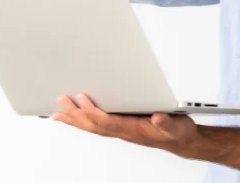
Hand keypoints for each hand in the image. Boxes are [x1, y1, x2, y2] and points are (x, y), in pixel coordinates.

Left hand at [50, 94, 198, 153]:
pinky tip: (75, 117)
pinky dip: (83, 121)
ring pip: (93, 127)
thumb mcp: (176, 126)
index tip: (82, 98)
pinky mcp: (121, 127)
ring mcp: (120, 130)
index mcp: (133, 129)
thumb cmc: (177, 132)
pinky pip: (97, 125)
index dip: (93, 111)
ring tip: (59, 112)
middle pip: (94, 124)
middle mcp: (123, 131)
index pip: (107, 121)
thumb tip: (158, 117)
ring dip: (75, 119)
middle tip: (61, 102)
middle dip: (76, 114)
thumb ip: (167, 122)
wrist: (180, 140)